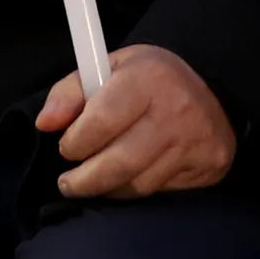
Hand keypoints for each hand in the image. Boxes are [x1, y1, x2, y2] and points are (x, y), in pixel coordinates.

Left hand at [38, 45, 238, 197]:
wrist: (213, 86)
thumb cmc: (149, 78)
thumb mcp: (109, 67)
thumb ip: (70, 92)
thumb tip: (46, 123)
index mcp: (147, 78)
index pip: (101, 121)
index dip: (75, 142)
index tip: (66, 147)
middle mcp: (175, 112)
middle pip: (119, 164)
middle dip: (84, 180)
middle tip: (68, 182)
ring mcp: (195, 142)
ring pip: (137, 185)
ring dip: (107, 188)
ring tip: (93, 180)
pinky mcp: (208, 166)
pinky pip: (159, 191)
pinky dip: (135, 188)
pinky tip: (127, 177)